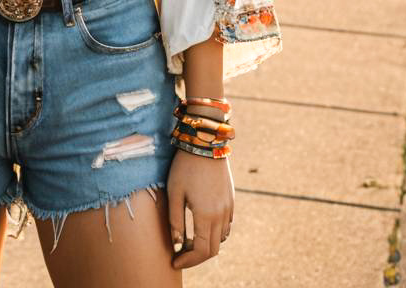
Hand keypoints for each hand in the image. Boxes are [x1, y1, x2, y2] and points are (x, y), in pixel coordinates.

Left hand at [166, 148, 233, 268]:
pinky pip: (226, 226)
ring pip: (221, 238)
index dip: (188, 260)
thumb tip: (177, 244)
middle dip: (196, 256)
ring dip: (206, 244)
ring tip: (188, 240)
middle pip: (213, 249)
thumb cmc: (185, 166)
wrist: (206, 143)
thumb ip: (175, 220)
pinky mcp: (231, 200)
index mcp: (206, 215)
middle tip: (180, 254)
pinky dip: (215, 233)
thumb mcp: (174, 192)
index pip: (201, 251)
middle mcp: (221, 215)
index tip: (174, 261)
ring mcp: (228, 208)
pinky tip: (201, 226)